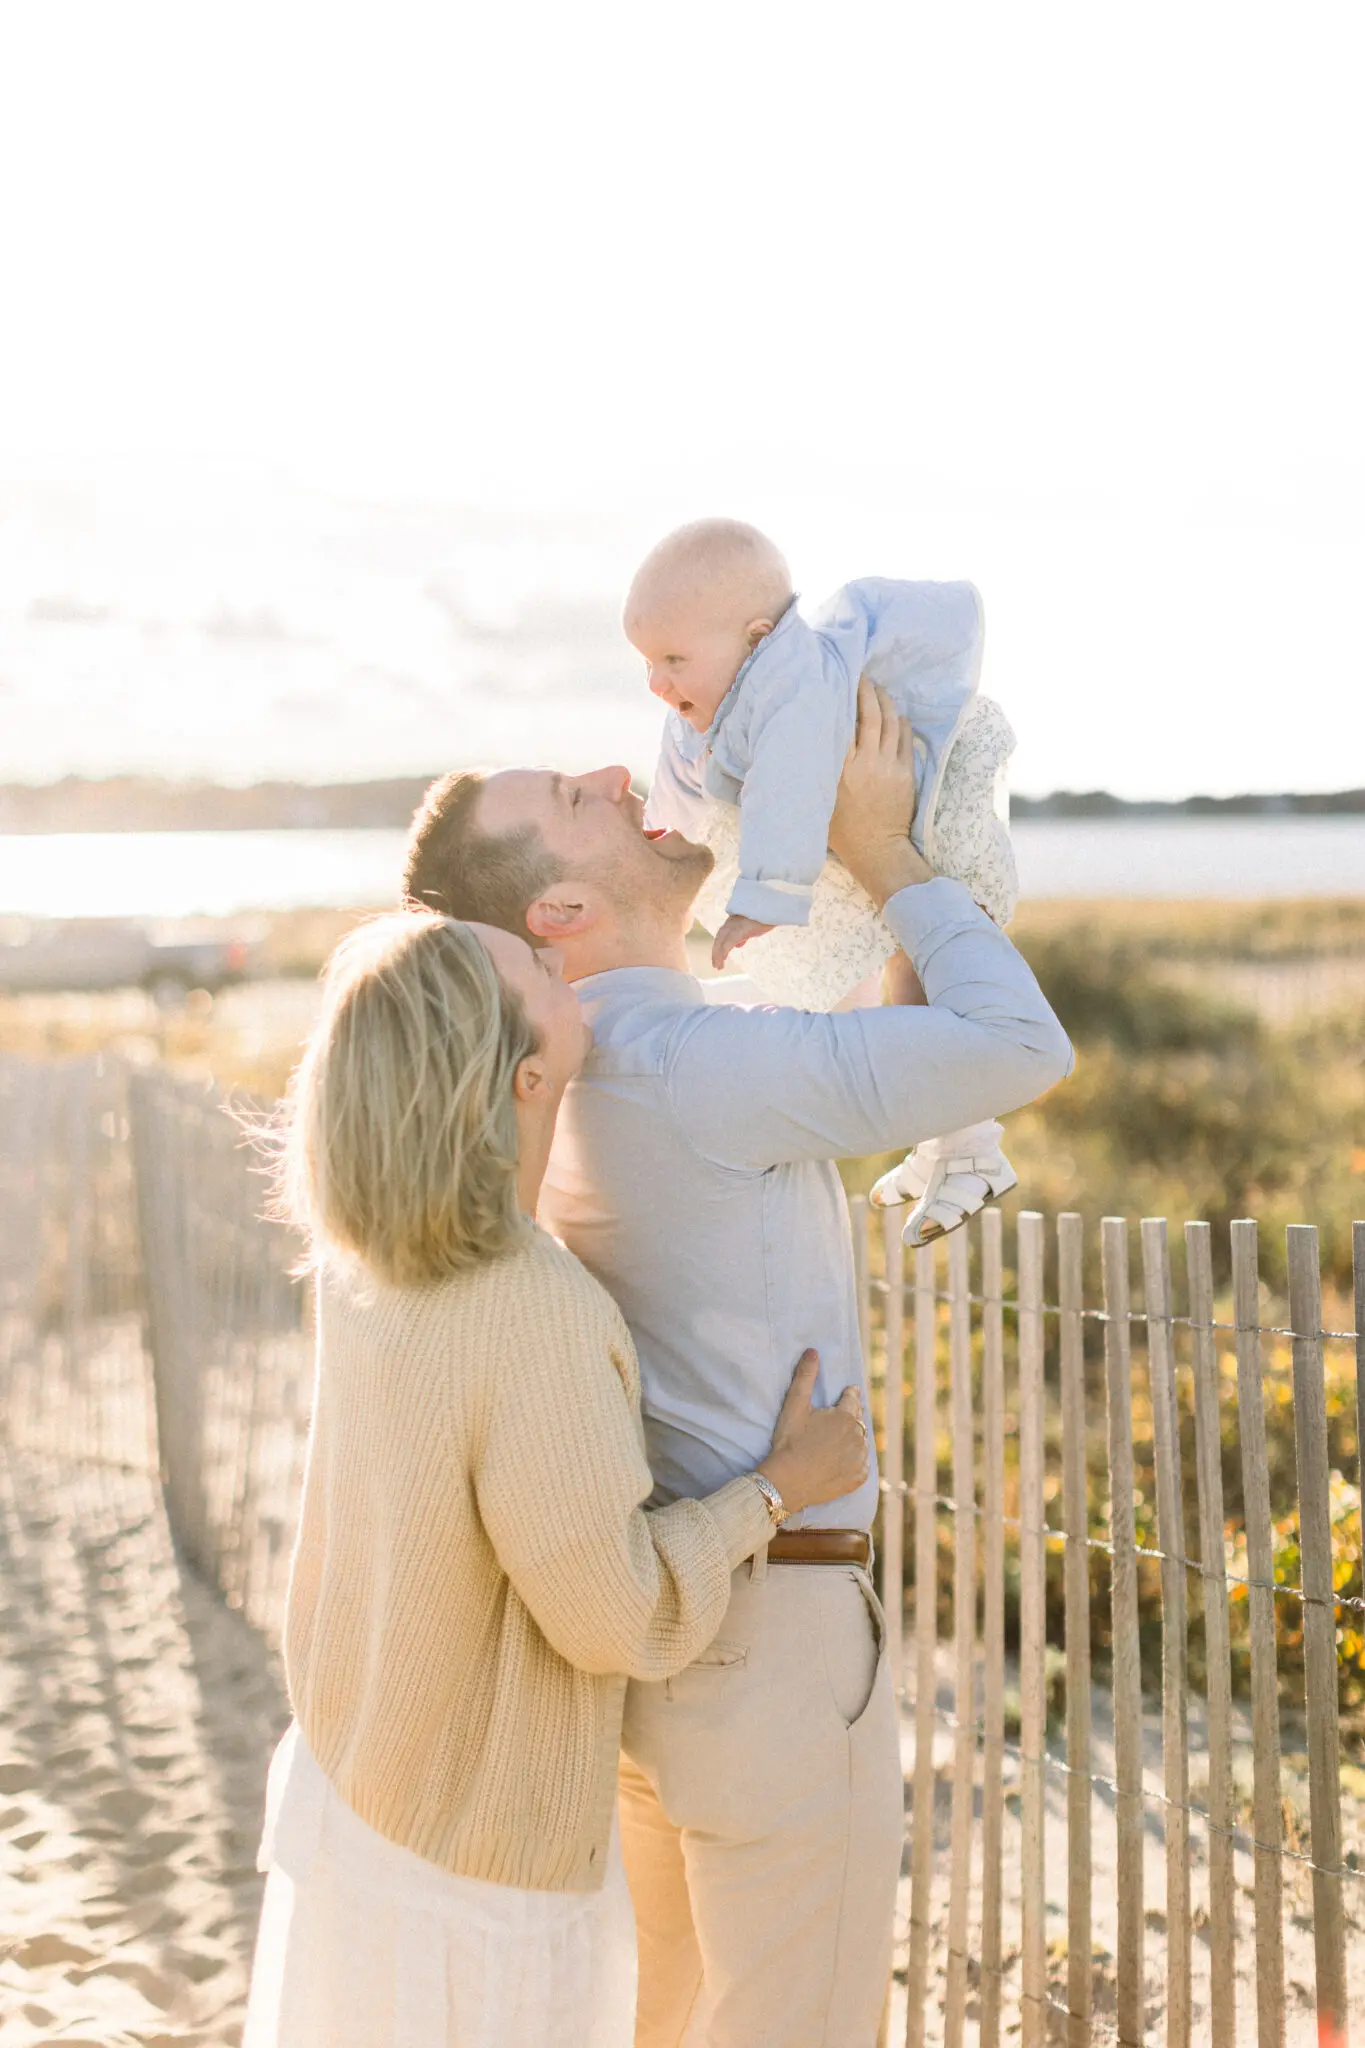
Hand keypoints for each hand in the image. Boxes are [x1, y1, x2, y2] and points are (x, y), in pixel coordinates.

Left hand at [712, 914, 773, 970]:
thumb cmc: (765, 917)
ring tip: (718, 966)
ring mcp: (735, 925)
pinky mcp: (739, 930)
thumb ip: (743, 935)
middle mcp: (732, 922)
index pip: (722, 933)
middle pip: (719, 937)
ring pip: (721, 941)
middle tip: (715, 964)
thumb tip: (738, 945)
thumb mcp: (752, 927)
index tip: (719, 956)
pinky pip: (728, 943)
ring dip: (718, 954)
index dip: (719, 945)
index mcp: (734, 921)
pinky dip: (724, 952)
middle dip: (716, 951)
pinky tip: (722, 960)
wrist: (772, 908)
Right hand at [757, 1349, 868, 1512]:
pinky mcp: (858, 1478)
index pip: (853, 1399)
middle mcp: (858, 1436)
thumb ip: (806, 1377)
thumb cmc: (789, 1441)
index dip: (849, 1395)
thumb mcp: (795, 1406)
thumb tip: (813, 1351)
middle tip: (839, 1420)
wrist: (788, 1481)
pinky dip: (854, 1461)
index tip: (849, 1392)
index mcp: (845, 1416)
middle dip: (850, 1417)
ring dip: (853, 1439)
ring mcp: (860, 1459)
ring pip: (861, 1443)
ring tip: (838, 1443)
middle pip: (858, 1421)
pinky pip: (861, 1465)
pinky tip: (841, 1462)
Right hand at [828, 676, 931, 906]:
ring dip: (885, 702)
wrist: (876, 850)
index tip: (839, 683)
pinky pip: (905, 739)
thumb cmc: (842, 830)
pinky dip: (901, 722)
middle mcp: (866, 763)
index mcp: (842, 768)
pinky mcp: (905, 773)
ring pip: (890, 722)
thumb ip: (821, 771)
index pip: (844, 723)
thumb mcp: (822, 799)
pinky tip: (896, 714)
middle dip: (867, 691)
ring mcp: (889, 767)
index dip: (843, 699)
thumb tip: (810, 745)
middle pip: (870, 715)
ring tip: (879, 689)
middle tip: (862, 677)